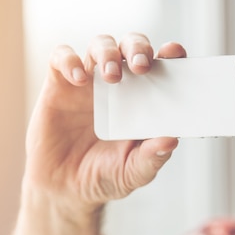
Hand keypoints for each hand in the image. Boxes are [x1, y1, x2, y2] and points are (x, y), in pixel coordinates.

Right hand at [23, 33, 185, 213]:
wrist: (64, 190)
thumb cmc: (105, 176)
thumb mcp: (133, 173)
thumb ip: (152, 158)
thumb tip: (172, 140)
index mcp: (144, 99)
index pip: (161, 66)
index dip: (170, 54)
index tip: (175, 52)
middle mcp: (120, 85)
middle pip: (131, 45)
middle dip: (138, 48)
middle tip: (142, 66)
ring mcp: (90, 82)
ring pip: (100, 44)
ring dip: (108, 53)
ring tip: (111, 76)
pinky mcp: (59, 85)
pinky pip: (62, 57)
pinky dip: (70, 61)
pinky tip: (79, 79)